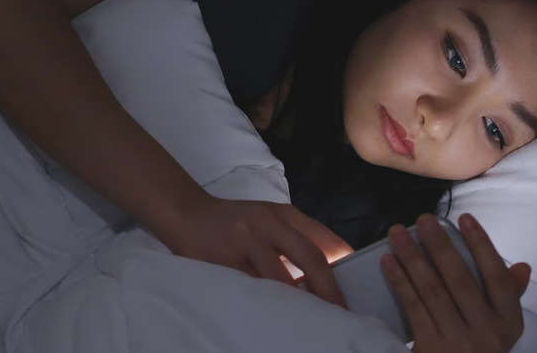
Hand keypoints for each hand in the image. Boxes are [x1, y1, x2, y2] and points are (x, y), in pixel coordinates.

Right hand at [161, 193, 353, 307]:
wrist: (187, 213)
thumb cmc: (236, 220)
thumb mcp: (271, 217)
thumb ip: (299, 235)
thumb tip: (336, 262)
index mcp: (283, 214)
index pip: (321, 239)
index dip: (341, 266)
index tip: (349, 291)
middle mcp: (267, 223)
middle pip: (309, 257)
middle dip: (326, 290)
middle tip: (337, 315)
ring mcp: (244, 240)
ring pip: (279, 278)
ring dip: (295, 302)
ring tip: (307, 322)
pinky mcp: (221, 260)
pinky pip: (249, 288)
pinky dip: (263, 302)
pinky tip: (272, 316)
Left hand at [380, 214, 529, 352]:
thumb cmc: (478, 346)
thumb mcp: (501, 327)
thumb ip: (508, 296)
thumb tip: (523, 266)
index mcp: (508, 322)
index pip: (498, 278)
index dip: (483, 246)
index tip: (465, 218)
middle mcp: (486, 333)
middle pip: (460, 281)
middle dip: (439, 245)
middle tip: (423, 219)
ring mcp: (458, 342)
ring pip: (433, 291)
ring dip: (413, 258)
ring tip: (398, 234)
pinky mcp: (430, 349)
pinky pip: (414, 308)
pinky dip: (401, 282)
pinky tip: (390, 262)